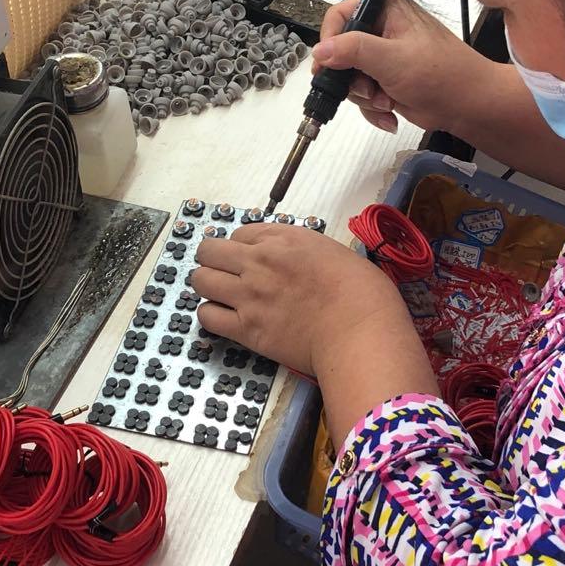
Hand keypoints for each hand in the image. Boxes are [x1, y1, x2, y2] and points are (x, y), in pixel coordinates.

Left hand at [191, 225, 413, 377]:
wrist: (360, 332)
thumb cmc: (363, 293)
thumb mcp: (336, 252)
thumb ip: (306, 251)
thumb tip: (295, 261)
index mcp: (284, 239)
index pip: (241, 233)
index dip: (242, 246)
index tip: (249, 257)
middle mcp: (259, 262)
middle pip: (209, 251)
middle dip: (212, 259)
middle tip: (223, 272)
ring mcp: (249, 295)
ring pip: (201, 280)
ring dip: (207, 285)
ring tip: (219, 294)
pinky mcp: (246, 329)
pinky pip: (207, 316)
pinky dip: (211, 315)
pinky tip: (224, 318)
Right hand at [314, 0, 487, 135]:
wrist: (470, 106)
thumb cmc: (440, 75)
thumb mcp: (392, 59)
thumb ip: (353, 50)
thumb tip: (318, 50)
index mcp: (387, 11)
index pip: (341, 16)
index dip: (329, 40)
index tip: (325, 66)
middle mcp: (383, 31)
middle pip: (341, 51)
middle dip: (351, 79)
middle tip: (367, 90)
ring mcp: (384, 58)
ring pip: (350, 78)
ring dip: (364, 96)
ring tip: (386, 103)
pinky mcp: (387, 81)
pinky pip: (363, 95)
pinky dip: (373, 108)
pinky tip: (389, 114)